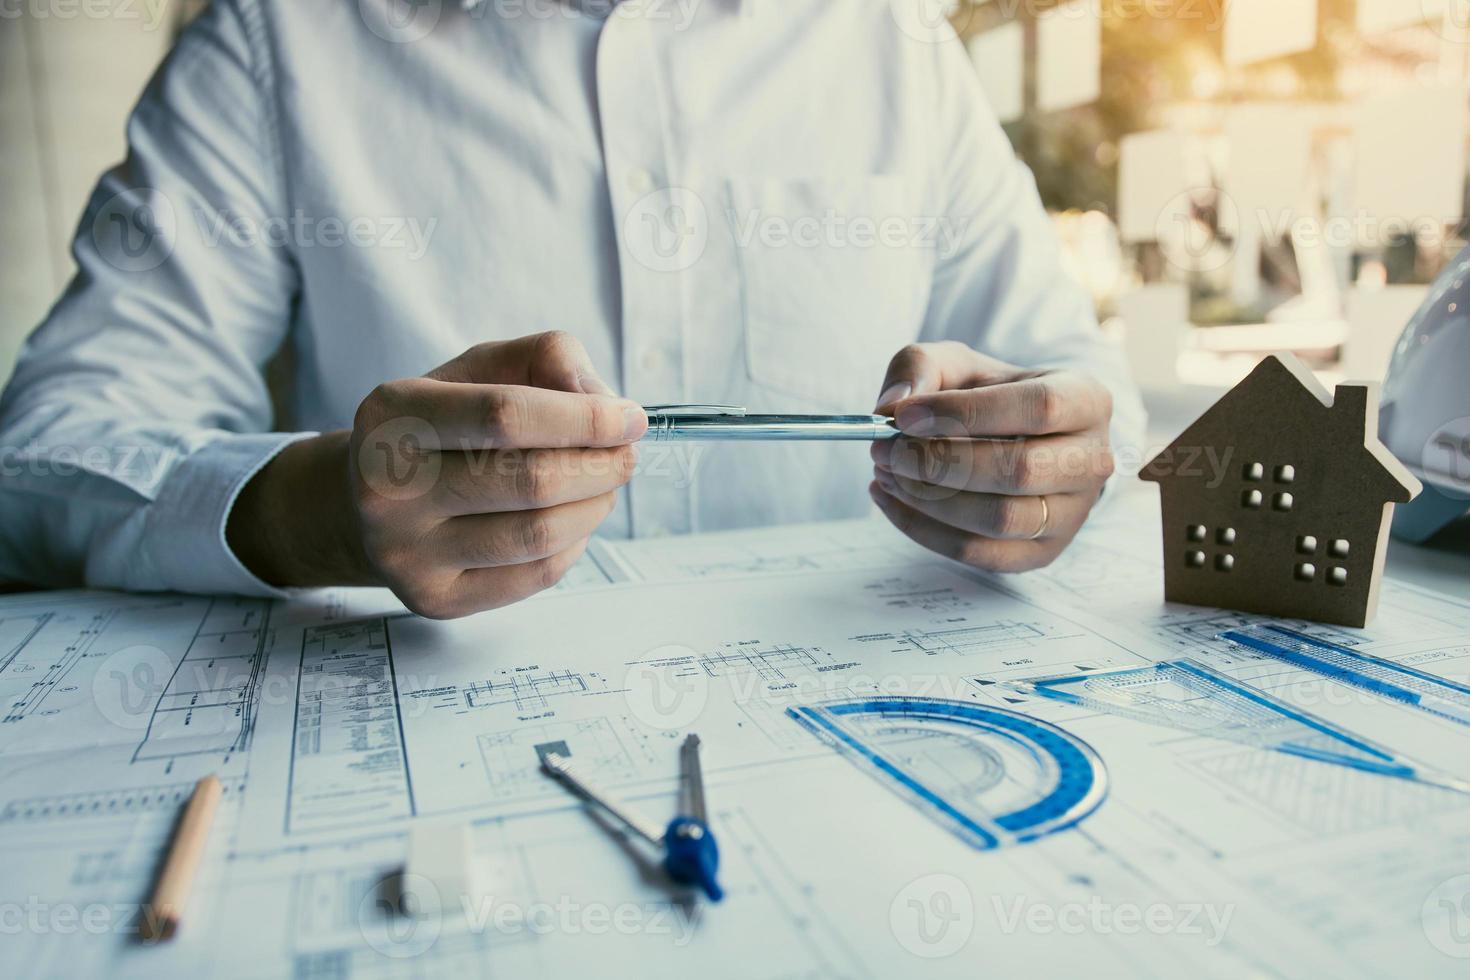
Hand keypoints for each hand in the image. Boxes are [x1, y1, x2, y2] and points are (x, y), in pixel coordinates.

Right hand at [228, 332, 645, 617]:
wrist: (366, 504)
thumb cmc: (439, 428)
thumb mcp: (479, 369)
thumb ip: (546, 359)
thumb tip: (603, 402)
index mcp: (393, 417)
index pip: (506, 416)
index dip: (585, 419)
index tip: (631, 419)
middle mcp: (388, 489)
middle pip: (531, 481)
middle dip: (601, 465)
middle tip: (626, 454)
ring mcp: (407, 553)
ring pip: (539, 535)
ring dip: (595, 506)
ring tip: (602, 484)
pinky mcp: (434, 600)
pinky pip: (534, 576)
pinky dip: (573, 545)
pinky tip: (570, 521)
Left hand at [868, 342, 1114, 571]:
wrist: (1014, 437)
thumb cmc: (987, 396)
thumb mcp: (956, 365)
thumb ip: (921, 367)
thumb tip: (893, 405)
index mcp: (1086, 400)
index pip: (1038, 407)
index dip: (967, 413)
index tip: (904, 417)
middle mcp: (1092, 461)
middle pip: (1021, 470)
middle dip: (940, 462)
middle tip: (885, 450)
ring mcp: (1073, 514)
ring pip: (1001, 519)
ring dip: (930, 500)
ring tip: (887, 473)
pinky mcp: (1043, 552)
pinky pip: (982, 554)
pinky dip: (925, 531)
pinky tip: (893, 501)